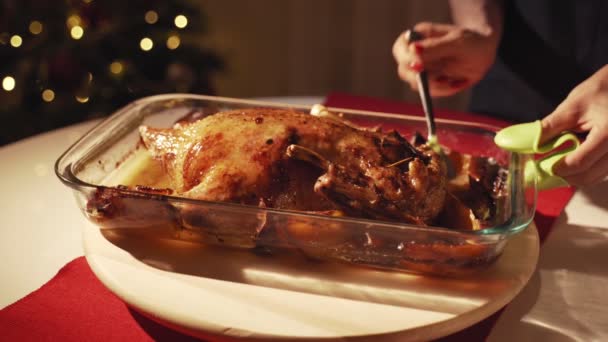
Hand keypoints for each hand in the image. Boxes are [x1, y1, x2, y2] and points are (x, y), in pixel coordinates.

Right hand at [392, 22, 499, 96]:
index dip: (406, 59)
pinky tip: (456, 82)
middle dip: (421, 78)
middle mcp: (416, 54)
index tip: (420, 68)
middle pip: (404, 70)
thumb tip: (412, 49)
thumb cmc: (471, 41)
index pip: (400, 49)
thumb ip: (434, 47)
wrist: (484, 52)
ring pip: (416, 84)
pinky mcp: (430, 82)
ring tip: (453, 79)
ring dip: (435, 86)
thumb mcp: (457, 42)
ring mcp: (422, 70)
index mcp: (418, 37)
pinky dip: (443, 90)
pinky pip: (430, 92)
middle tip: (441, 79)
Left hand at [541, 65, 607, 185]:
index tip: (541, 167)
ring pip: (596, 177)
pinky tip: (575, 160)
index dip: (558, 168)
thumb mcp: (572, 107)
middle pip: (589, 176)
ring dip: (576, 175)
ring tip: (560, 162)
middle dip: (565, 175)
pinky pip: (603, 172)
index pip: (580, 162)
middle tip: (547, 168)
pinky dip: (587, 170)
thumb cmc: (600, 91)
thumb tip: (527, 144)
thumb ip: (549, 128)